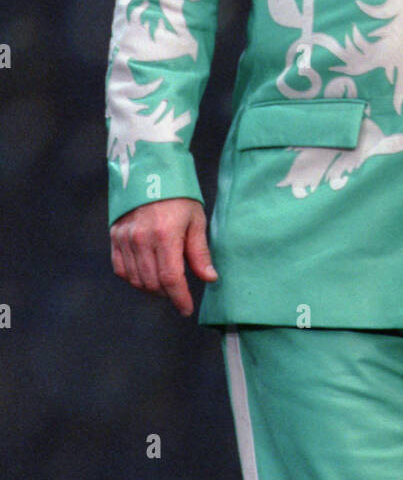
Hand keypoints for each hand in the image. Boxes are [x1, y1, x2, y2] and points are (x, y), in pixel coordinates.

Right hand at [110, 197, 217, 316]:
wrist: (150, 171)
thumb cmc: (179, 194)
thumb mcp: (196, 219)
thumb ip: (199, 252)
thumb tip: (209, 278)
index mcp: (165, 234)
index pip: (171, 278)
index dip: (180, 298)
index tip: (186, 308)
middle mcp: (141, 238)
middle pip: (152, 282)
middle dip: (168, 294)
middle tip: (179, 294)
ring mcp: (125, 238)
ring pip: (135, 279)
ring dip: (151, 289)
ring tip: (165, 285)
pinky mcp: (115, 236)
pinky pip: (120, 269)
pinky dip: (133, 278)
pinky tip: (146, 276)